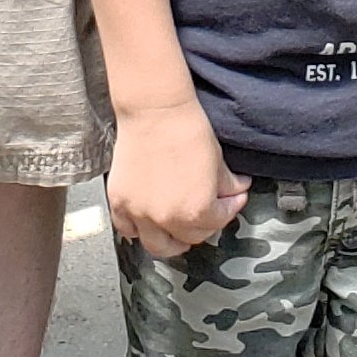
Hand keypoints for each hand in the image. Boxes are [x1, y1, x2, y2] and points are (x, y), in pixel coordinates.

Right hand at [108, 99, 245, 260]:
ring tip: (178, 231)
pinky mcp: (120, 202)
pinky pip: (127, 229)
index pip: (218, 221)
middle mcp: (167, 219)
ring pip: (158, 246)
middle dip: (205, 224)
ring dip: (171, 241)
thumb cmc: (187, 130)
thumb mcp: (218, 160)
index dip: (230, 208)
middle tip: (210, 211)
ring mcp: (140, 213)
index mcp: (196, 211)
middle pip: (190, 237)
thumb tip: (237, 191)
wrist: (155, 110)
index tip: (233, 199)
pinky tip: (148, 221)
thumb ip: (228, 185)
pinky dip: (138, 230)